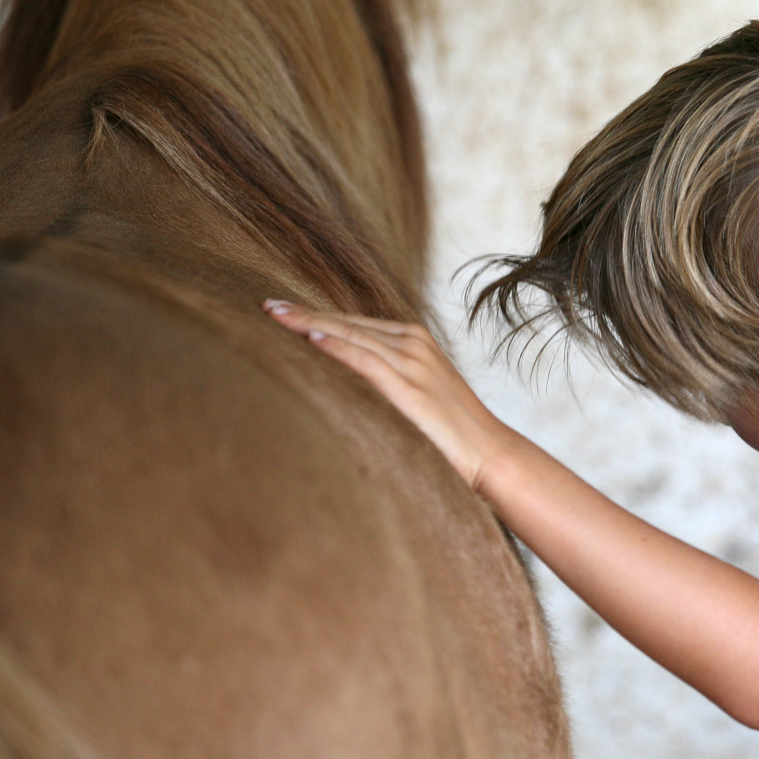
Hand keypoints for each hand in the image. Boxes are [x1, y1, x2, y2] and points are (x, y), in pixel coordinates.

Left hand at [263, 301, 512, 490]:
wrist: (490, 453)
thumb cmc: (452, 432)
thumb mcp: (417, 394)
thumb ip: (386, 380)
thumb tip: (347, 383)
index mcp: (414, 340)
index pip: (355, 322)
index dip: (318, 315)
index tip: (284, 310)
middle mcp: (412, 343)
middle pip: (347, 322)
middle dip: (306, 314)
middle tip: (268, 305)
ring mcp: (413, 362)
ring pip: (351, 335)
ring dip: (310, 324)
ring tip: (276, 316)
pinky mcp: (410, 387)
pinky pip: (366, 360)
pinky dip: (337, 347)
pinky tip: (311, 339)